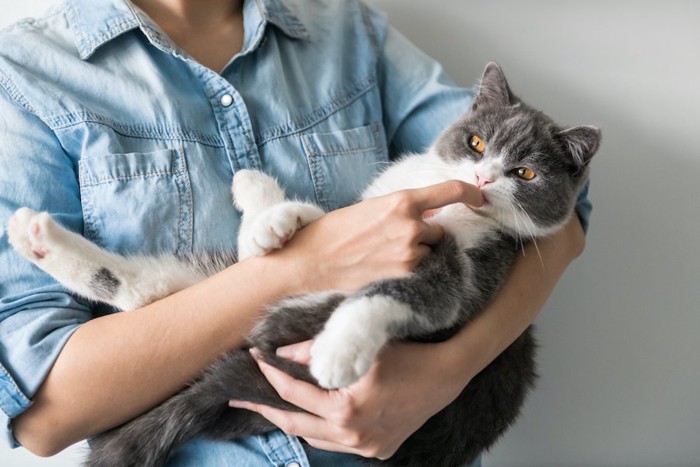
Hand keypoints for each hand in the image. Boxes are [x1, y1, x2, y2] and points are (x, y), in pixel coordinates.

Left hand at [229, 340, 469, 459]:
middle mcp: (353, 435)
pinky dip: (318, 430)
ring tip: (272, 405)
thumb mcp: (363, 346)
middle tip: (240, 396)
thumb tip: (282, 353)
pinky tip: (310, 416)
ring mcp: (366, 448)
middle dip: (265, 408)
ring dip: (291, 421)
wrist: (447, 375)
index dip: (270, 375)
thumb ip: (318, 349)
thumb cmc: (407, 355)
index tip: (254, 358)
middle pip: (295, 424)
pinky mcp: (377, 451)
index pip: (294, 392)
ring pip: (313, 438)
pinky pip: (336, 444)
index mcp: (346, 409)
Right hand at [276, 180, 482, 291]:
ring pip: (429, 253)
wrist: (309, 263)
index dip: (470, 193)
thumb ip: (400, 211)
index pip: (449, 191)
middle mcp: (411, 226)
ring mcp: (409, 255)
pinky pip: (420, 273)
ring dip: (416, 256)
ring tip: (382, 259)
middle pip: (438, 230)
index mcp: (401, 201)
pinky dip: (409, 273)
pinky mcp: (404, 278)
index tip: (479, 198)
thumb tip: (427, 214)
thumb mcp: (369, 210)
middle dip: (424, 236)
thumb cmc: (333, 234)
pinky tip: (384, 271)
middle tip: (391, 243)